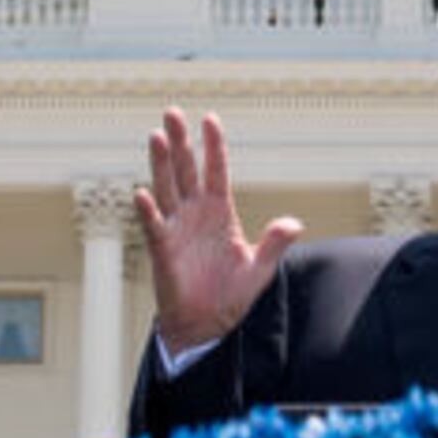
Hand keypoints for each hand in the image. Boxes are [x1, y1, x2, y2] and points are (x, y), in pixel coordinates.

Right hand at [135, 108, 305, 354]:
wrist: (205, 326)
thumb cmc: (230, 296)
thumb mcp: (259, 270)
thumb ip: (274, 245)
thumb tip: (294, 223)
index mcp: (220, 212)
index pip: (216, 171)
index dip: (213, 146)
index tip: (210, 118)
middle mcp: (195, 214)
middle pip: (186, 170)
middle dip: (180, 141)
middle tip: (172, 111)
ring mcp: (177, 228)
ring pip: (167, 188)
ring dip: (161, 163)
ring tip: (156, 136)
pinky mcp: (162, 249)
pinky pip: (154, 226)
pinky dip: (148, 210)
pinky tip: (142, 192)